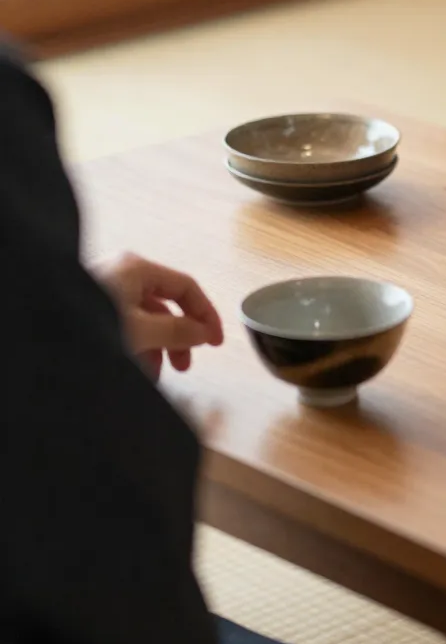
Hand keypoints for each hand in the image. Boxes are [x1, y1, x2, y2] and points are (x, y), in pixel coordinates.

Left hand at [97, 253, 223, 377]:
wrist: (32, 338)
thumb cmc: (86, 326)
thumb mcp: (139, 330)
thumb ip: (176, 331)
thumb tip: (205, 333)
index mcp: (137, 269)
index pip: (187, 287)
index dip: (206, 314)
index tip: (215, 343)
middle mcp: (123, 273)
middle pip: (166, 305)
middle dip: (178, 338)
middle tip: (183, 365)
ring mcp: (104, 289)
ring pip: (145, 319)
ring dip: (157, 347)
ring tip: (154, 374)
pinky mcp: (89, 307)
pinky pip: (125, 324)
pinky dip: (136, 344)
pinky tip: (135, 367)